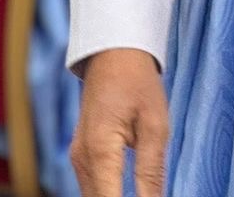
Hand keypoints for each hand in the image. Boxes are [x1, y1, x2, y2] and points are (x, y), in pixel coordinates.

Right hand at [71, 48, 168, 196]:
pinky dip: (108, 194)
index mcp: (100, 151)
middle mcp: (82, 159)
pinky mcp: (81, 154)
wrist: (114, 51)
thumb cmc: (138, 82)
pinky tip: (127, 194)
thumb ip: (151, 172)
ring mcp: (78, 157)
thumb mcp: (155, 125)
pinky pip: (92, 186)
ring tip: (142, 193)